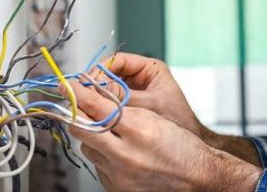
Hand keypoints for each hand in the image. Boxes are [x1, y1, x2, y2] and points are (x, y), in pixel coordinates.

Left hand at [67, 79, 261, 191]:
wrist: (198, 178)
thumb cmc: (182, 146)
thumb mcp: (155, 118)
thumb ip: (122, 108)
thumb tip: (92, 95)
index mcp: (139, 131)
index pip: (97, 107)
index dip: (79, 94)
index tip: (68, 86)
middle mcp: (126, 155)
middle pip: (83, 129)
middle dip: (78, 114)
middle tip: (77, 104)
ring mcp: (119, 176)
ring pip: (88, 148)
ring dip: (92, 136)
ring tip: (109, 131)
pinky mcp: (116, 189)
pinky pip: (97, 166)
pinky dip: (102, 155)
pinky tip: (117, 151)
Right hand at [91, 53, 204, 136]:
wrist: (187, 148)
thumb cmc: (178, 121)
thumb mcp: (149, 106)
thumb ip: (122, 98)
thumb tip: (94, 92)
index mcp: (150, 68)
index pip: (117, 60)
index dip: (99, 70)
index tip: (87, 82)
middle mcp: (140, 77)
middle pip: (109, 74)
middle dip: (95, 85)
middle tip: (82, 96)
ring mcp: (134, 91)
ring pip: (107, 89)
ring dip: (97, 98)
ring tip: (86, 107)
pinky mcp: (129, 106)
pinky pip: (110, 103)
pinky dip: (102, 108)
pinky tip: (95, 116)